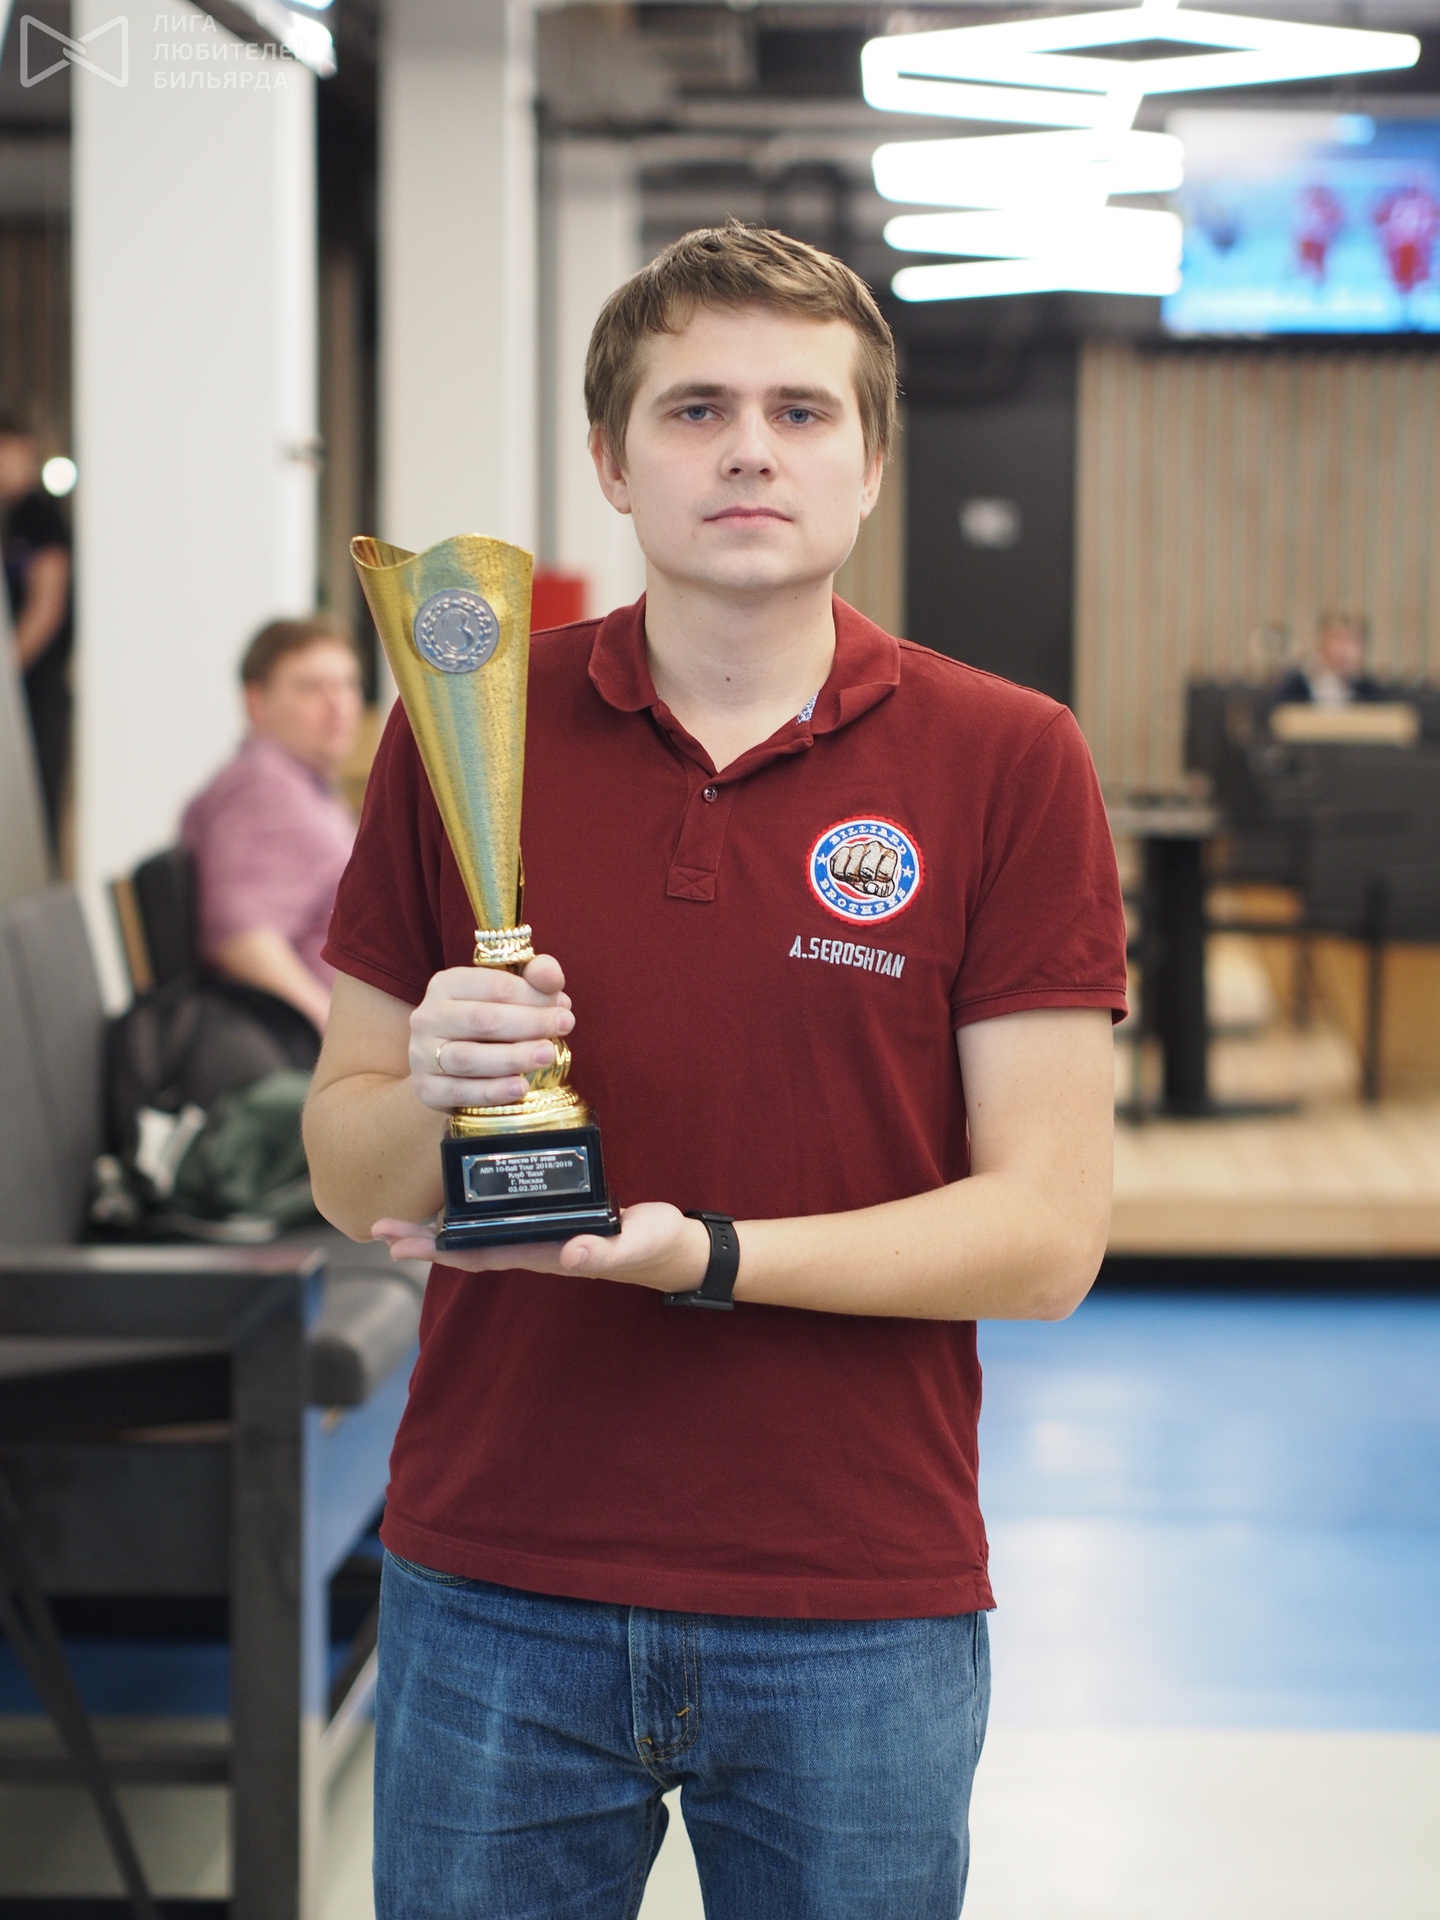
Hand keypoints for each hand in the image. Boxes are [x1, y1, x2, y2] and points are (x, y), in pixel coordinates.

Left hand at [371, 1202, 711, 1294]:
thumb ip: (603, 1251)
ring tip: (402, 1216)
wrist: (668, 1245)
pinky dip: (472, 1207)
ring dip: (440, 1225)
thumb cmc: (648, 1246)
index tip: (400, 1244)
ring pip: (478, 1230)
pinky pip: (501, 1215)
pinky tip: (457, 1193)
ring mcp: (539, 1232)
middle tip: (377, 1228)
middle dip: (422, 1239)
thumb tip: (570, 1255)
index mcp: (542, 1252)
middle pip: (465, 1246)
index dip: (438, 1251)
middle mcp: (532, 1244)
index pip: (478, 1254)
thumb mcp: (629, 1244)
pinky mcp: (550, 1215)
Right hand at [409, 954, 573, 1114]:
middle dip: (530, 1023)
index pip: (493, 985)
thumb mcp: (508, 993)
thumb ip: (535, 977)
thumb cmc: (485, 1024)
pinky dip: (492, 1091)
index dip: (533, 995)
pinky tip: (521, 1087)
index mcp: (446, 984)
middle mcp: (428, 1016)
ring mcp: (422, 1054)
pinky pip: (460, 1092)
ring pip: (469, 1058)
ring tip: (548, 1055)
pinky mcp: (426, 1088)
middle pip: (482, 1020)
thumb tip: (552, 979)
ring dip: (513, 1057)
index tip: (562, 1006)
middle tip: (565, 1026)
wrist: (447, 1068)